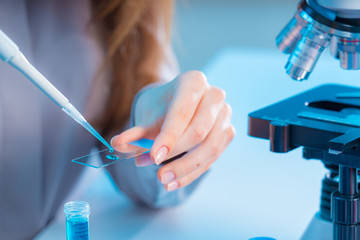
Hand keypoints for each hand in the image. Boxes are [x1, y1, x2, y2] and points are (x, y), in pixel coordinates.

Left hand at [111, 71, 234, 190]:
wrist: (175, 106)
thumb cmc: (161, 108)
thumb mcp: (146, 117)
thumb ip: (133, 132)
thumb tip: (117, 144)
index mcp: (193, 82)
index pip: (182, 112)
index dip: (169, 137)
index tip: (154, 158)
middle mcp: (214, 95)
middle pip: (199, 132)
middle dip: (177, 157)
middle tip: (158, 175)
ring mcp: (225, 114)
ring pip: (211, 148)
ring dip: (186, 169)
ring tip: (164, 181)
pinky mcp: (228, 132)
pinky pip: (214, 157)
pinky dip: (193, 173)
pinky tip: (175, 182)